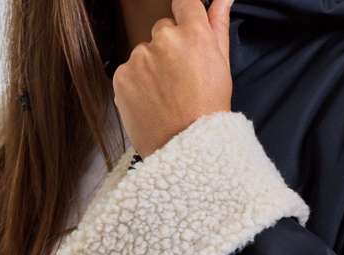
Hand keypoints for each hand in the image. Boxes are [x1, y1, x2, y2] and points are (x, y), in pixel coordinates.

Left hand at [112, 0, 233, 158]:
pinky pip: (128, 73)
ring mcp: (139, 59)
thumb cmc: (208, 111)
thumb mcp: (221, 67)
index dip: (184, 16)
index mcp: (192, 33)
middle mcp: (163, 40)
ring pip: (143, 54)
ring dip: (150, 69)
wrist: (186, 149)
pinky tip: (150, 103)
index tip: (185, 32)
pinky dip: (136, 85)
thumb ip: (218, 26)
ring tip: (164, 97)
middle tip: (178, 81)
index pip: (183, 2)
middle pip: (161, 31)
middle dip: (168, 49)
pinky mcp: (122, 78)